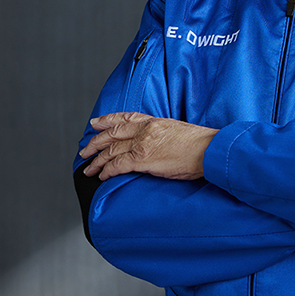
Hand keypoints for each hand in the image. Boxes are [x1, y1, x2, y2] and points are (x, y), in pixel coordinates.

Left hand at [79, 112, 217, 181]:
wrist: (209, 150)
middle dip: (95, 143)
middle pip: (112, 134)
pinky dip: (107, 171)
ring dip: (97, 161)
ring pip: (111, 151)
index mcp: (154, 121)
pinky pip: (117, 165)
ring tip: (89, 169)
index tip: (95, 123)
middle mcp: (145, 130)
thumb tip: (157, 143)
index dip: (107, 120)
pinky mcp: (142, 160)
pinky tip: (103, 176)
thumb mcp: (179, 130)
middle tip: (85, 150)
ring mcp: (143, 144)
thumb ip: (163, 134)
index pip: (124, 118)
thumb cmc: (201, 144)